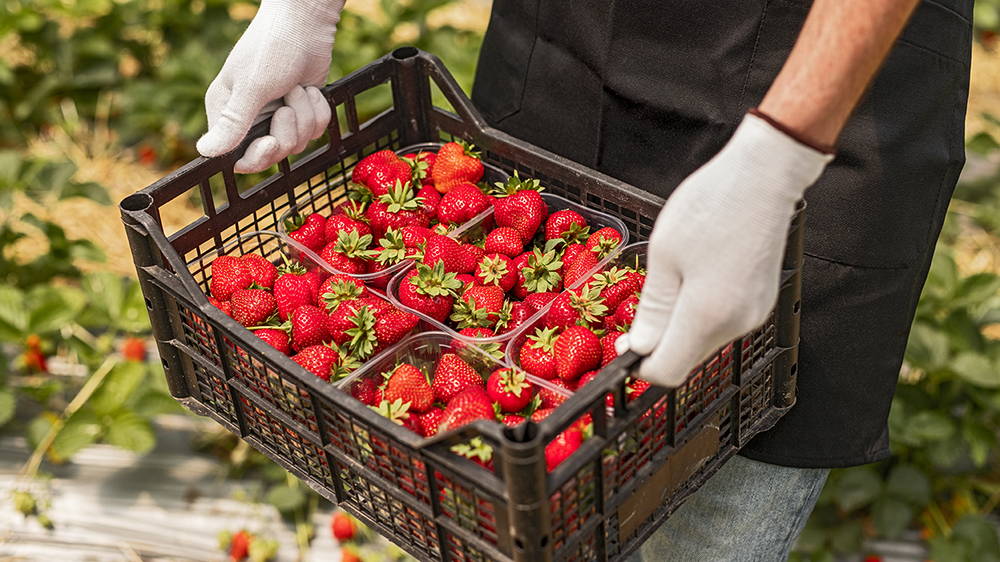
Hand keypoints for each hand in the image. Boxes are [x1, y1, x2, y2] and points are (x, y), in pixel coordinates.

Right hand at [196, 0, 344, 172]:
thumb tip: (205, 152)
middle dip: (288, 132)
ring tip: (297, 88)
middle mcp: (250, 118)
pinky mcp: (300, 110)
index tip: (272, 142)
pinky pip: (316, 129)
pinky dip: (318, 110)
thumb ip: (233, 123)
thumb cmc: (272, 49)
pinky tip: (310, 89)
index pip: (239, 158)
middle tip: (287, 106)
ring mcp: (277, 115)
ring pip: (298, 142)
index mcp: (227, 114)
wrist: (304, 25)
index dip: (259, 157)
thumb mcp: (251, 88)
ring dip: (305, 115)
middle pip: (274, 154)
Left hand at [617, 112, 832, 386]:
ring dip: (679, 325)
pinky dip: (700, 312)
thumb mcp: (664, 256)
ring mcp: (754, 314)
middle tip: (639, 308)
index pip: (667, 371)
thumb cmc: (712, 205)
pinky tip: (694, 278)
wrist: (765, 176)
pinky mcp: (761, 302)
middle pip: (686, 358)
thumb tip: (639, 348)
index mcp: (706, 316)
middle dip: (658, 343)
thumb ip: (652, 310)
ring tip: (671, 280)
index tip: (624, 344)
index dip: (640, 365)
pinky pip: (722, 322)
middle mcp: (735, 324)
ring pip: (703, 340)